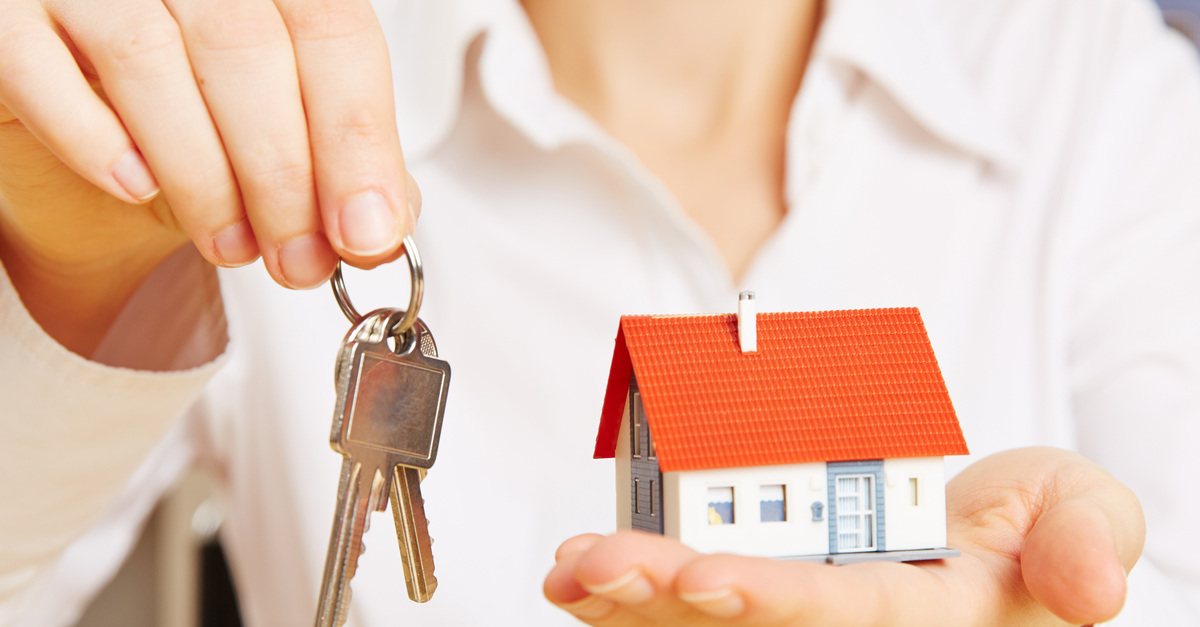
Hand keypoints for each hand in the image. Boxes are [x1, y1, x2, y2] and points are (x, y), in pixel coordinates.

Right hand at [0, 0, 415, 352]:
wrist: (82, 136)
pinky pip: (40, 69)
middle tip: (300, 260)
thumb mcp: (281, 135)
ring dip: (203, 178)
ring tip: (233, 246)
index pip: (334, 30)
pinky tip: (135, 187)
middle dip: (284, 175)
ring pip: (150, 59)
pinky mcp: (4, 13)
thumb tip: (387, 219)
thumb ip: (339, 160)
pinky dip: (97, 142)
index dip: (356, 137)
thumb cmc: (192, 119)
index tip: (368, 230)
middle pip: (249, 48)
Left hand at [545, 447, 1144, 625]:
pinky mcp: (759, 593)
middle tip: (592, 568)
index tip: (705, 572)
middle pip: (743, 624)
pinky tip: (571, 575)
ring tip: (566, 571)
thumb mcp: (1083, 509)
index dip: (770, 597)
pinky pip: (683, 605)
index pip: (836, 612)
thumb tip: (1090, 589)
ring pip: (697, 624)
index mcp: (918, 613)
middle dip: (663, 598)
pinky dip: (625, 595)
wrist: (990, 535)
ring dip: (625, 602)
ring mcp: (793, 609)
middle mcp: (840, 622)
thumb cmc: (1031, 525)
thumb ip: (1086, 534)